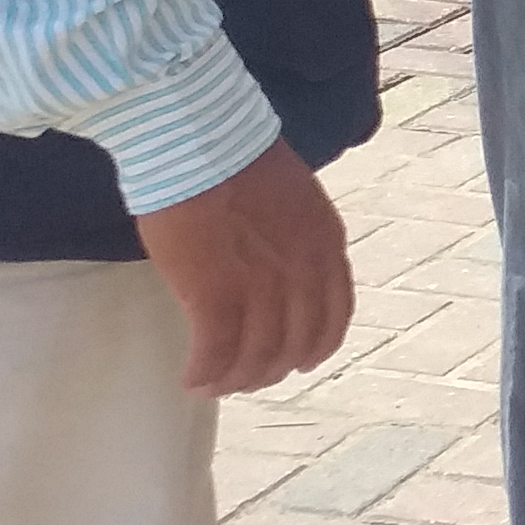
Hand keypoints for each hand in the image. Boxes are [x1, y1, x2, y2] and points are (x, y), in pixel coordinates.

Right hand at [135, 142, 354, 394]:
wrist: (199, 140)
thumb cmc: (231, 158)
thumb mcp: (290, 200)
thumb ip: (292, 238)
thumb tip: (273, 268)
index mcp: (326, 245)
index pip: (334, 316)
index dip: (313, 347)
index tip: (294, 362)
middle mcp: (303, 272)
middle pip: (297, 345)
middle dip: (270, 370)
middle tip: (242, 378)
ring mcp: (263, 287)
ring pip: (257, 358)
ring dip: (235, 380)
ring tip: (211, 384)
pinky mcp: (216, 296)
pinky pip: (216, 354)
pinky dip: (205, 375)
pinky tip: (191, 381)